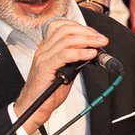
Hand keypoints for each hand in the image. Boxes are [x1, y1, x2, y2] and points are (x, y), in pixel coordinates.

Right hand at [13, 19, 107, 134]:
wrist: (33, 108)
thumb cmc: (47, 92)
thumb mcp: (64, 72)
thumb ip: (74, 61)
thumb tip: (91, 53)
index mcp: (47, 48)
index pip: (62, 27)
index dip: (81, 28)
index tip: (95, 35)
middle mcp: (43, 50)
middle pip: (66, 30)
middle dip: (87, 33)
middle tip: (101, 39)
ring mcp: (43, 58)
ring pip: (66, 40)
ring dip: (87, 41)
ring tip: (99, 45)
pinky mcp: (45, 68)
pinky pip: (64, 55)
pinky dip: (80, 53)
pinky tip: (90, 54)